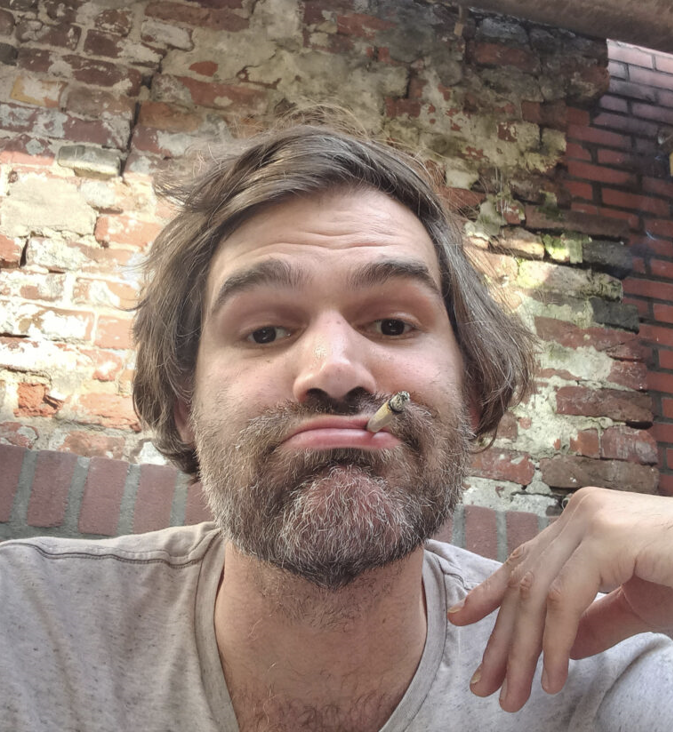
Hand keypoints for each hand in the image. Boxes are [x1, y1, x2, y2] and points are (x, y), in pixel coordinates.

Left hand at [447, 486, 672, 712]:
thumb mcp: (636, 606)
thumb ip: (593, 620)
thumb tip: (558, 646)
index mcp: (584, 523)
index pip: (524, 560)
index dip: (489, 593)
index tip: (461, 620)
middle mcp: (582, 513)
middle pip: (523, 580)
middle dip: (502, 637)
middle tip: (486, 685)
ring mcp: (595, 520)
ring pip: (536, 591)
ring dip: (522, 649)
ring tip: (514, 693)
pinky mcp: (612, 536)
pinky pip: (565, 597)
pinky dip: (555, 641)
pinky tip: (553, 676)